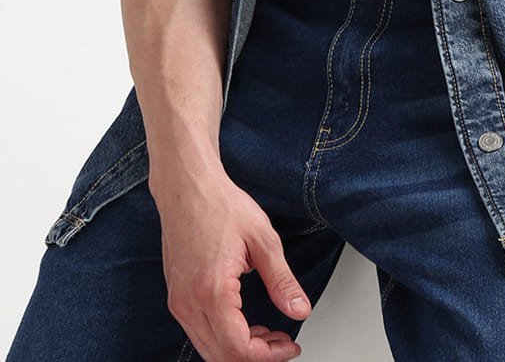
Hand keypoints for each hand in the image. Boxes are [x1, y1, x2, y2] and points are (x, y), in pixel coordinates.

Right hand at [153, 166, 311, 361]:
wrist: (187, 187)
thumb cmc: (220, 205)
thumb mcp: (262, 239)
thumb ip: (282, 280)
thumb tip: (299, 310)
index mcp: (212, 291)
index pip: (238, 348)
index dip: (268, 356)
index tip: (289, 347)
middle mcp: (188, 304)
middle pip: (221, 357)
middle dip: (256, 356)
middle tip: (283, 343)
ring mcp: (179, 303)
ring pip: (208, 349)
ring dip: (239, 349)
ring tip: (269, 333)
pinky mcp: (177, 297)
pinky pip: (199, 333)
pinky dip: (224, 337)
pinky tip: (245, 322)